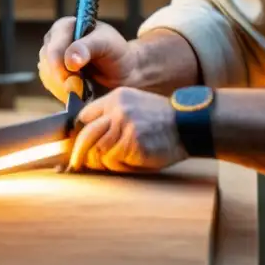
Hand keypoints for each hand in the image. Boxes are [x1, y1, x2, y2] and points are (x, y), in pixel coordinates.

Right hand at [38, 16, 140, 103]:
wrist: (123, 70)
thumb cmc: (116, 51)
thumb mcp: (107, 44)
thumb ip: (88, 47)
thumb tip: (70, 60)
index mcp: (64, 27)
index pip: (52, 48)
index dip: (58, 66)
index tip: (70, 79)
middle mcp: (54, 42)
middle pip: (46, 64)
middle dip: (62, 79)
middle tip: (80, 87)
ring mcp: (52, 59)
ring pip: (47, 78)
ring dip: (63, 88)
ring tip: (82, 88)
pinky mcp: (55, 76)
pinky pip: (52, 88)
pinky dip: (64, 93)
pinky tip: (78, 92)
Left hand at [68, 87, 186, 173]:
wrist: (189, 125)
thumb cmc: (161, 121)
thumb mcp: (135, 107)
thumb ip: (112, 117)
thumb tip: (86, 140)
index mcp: (117, 97)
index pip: (85, 116)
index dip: (79, 133)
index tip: (77, 146)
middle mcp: (118, 109)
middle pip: (85, 135)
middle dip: (78, 154)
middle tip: (76, 165)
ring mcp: (126, 126)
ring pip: (98, 151)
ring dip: (102, 162)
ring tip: (114, 164)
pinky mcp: (134, 144)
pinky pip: (113, 162)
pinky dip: (118, 167)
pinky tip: (131, 163)